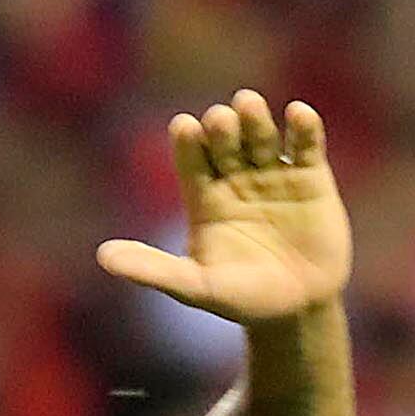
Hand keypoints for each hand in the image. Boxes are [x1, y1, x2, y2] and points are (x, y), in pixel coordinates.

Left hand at [98, 91, 350, 326]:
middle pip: (225, 142)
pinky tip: (298, 114)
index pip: (191, 160)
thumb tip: (102, 257)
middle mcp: (236, 178)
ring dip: (255, 119)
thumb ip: (153, 269)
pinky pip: (306, 145)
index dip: (187, 143)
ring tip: (247, 105)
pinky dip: (304, 128)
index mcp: (204, 197)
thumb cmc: (242, 299)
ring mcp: (273, 173)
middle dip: (221, 129)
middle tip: (218, 119)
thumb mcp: (196, 286)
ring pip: (261, 137)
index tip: (183, 127)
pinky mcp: (311, 176)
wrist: (297, 311)